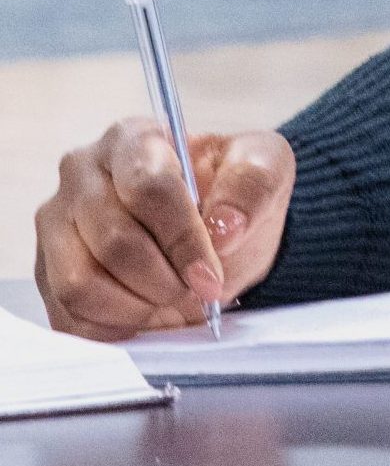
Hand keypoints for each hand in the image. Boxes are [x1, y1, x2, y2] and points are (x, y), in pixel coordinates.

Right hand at [34, 118, 294, 340]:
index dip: (182, 239)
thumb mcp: (265, 167)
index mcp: (133, 137)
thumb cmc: (233, 186)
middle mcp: (82, 174)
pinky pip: (68, 315)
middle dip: (163, 279)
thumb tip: (224, 227)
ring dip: (136, 307)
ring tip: (173, 302)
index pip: (148, 188)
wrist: (216, 222)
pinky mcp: (48, 271)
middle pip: (114, 241)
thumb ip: (251, 185)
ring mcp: (57, 224)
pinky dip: (113, 327)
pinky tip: (147, 317)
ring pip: (80, 282)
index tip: (211, 275)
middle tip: (196, 293)